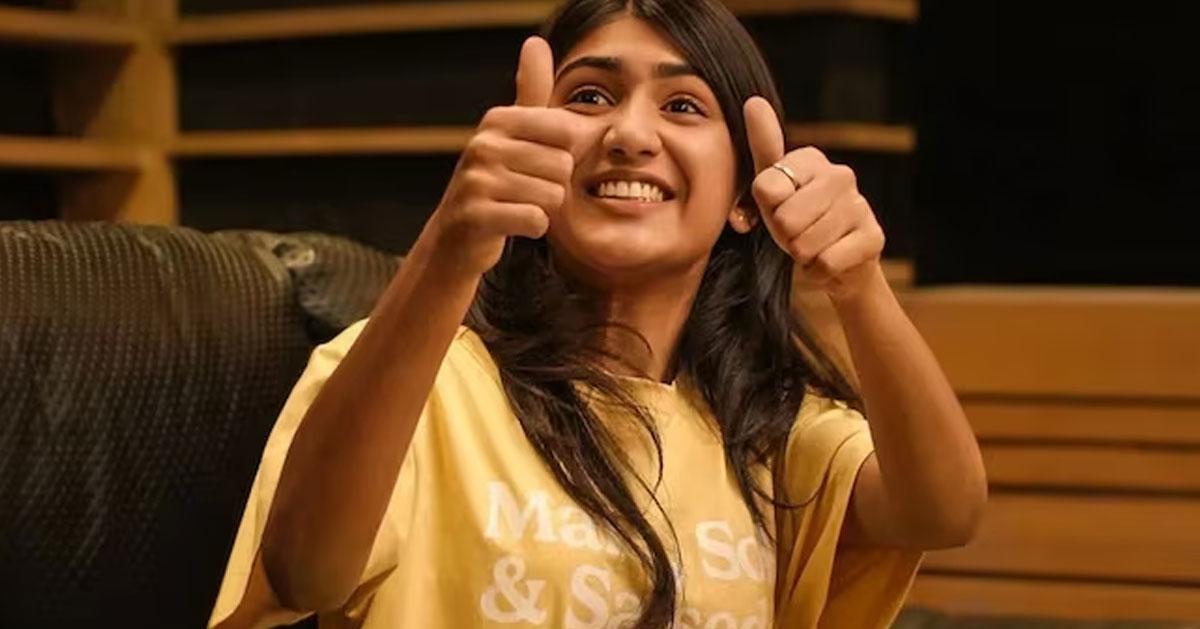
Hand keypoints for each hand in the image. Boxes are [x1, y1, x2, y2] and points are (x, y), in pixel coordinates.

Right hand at [429, 36, 579, 274]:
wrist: (455, 238)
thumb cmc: (495, 184)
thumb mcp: (511, 135)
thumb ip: (530, 92)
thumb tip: (536, 42)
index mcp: (497, 120)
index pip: (566, 131)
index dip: (562, 155)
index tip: (535, 165)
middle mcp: (483, 143)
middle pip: (563, 165)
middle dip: (552, 186)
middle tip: (523, 191)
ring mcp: (477, 180)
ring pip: (553, 195)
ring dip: (542, 208)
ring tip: (515, 206)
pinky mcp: (477, 216)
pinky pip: (537, 220)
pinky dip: (531, 228)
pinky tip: (511, 225)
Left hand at [743, 96, 885, 301]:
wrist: (836, 266)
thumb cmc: (798, 224)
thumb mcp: (772, 191)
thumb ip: (763, 149)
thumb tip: (753, 100)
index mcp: (811, 160)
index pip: (767, 189)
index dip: (767, 211)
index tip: (779, 211)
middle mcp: (840, 175)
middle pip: (786, 220)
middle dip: (784, 236)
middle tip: (797, 234)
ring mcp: (860, 206)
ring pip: (805, 243)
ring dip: (802, 255)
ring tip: (813, 247)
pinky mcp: (873, 237)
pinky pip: (826, 262)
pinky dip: (819, 270)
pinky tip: (829, 261)